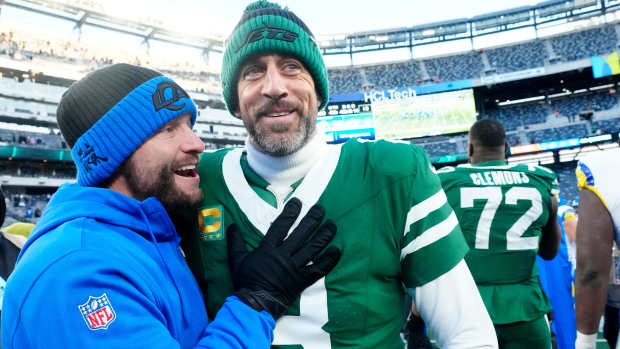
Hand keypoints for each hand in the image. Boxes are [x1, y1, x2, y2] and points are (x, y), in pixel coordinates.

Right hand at [227, 198, 340, 318]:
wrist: (254, 304)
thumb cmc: (245, 281)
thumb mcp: (236, 260)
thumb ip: (235, 242)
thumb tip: (231, 225)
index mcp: (268, 249)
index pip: (282, 225)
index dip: (291, 212)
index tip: (298, 202)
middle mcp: (283, 255)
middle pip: (302, 233)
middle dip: (313, 218)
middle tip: (321, 208)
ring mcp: (294, 268)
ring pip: (313, 248)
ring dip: (324, 235)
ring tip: (332, 225)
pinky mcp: (302, 280)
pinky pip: (319, 269)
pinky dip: (329, 260)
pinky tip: (337, 250)